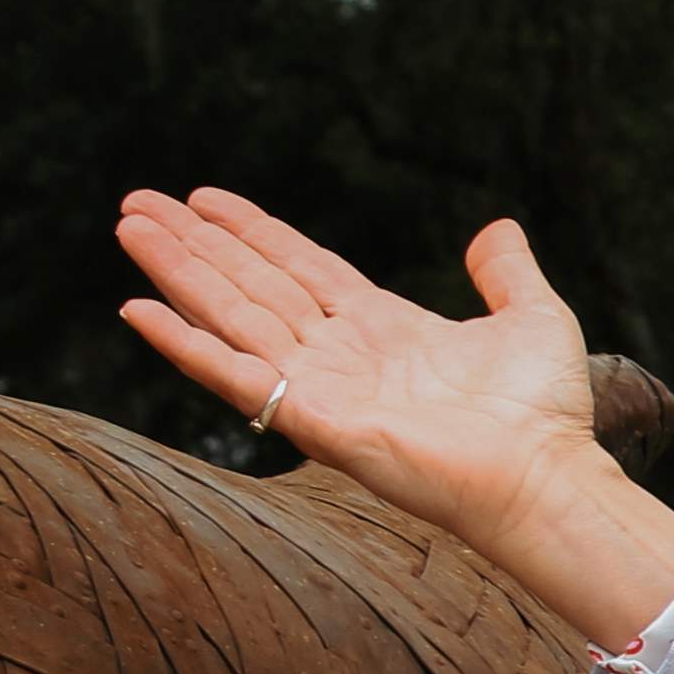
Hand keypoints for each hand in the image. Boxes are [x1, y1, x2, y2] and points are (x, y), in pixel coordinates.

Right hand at [112, 191, 673, 642]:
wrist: (545, 473)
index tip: (204, 199)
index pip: (300, 266)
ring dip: (178, 271)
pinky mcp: (312, 420)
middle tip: (137, 201)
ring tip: (128, 227)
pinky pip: (234, 375)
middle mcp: (343, 353)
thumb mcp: (533, 318)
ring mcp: (322, 386)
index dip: (252, 232)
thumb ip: (507, 273)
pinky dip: (185, 344)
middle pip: (252, 283)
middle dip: (195, 243)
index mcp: (384, 327)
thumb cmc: (545, 412)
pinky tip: (138, 310)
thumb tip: (498, 229)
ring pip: (233, 314)